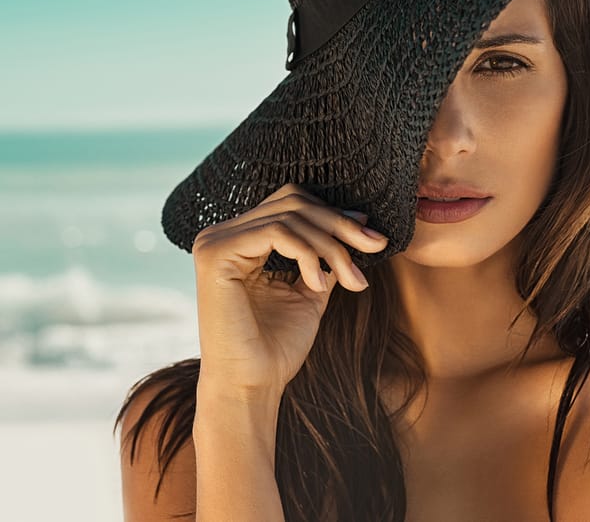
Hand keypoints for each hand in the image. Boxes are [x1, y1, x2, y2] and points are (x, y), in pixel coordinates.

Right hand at [190, 183, 388, 397]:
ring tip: (351, 279)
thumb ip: (324, 256)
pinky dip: (308, 255)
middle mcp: (222, 234)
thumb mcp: (311, 290)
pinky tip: (319, 285)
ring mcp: (214, 241)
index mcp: (240, 240)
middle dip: (340, 225)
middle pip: (293, 202)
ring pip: (289, 216)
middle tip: (374, 247)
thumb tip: (359, 221)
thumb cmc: (277, 348)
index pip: (291, 204)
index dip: (334, 215)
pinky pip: (276, 233)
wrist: (251, 387)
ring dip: (331, 246)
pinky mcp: (215, 254)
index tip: (372, 238)